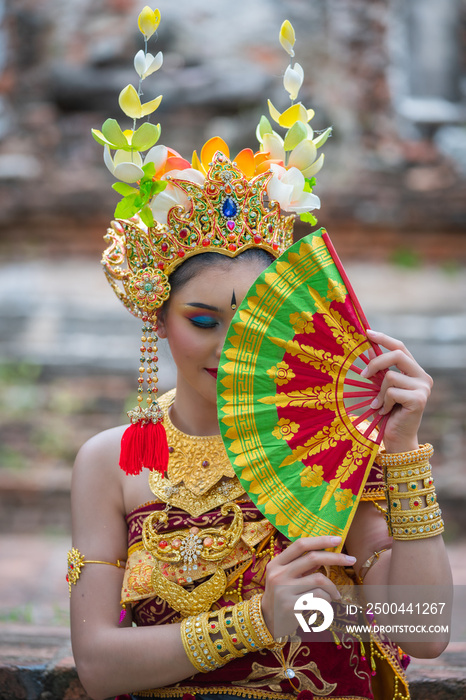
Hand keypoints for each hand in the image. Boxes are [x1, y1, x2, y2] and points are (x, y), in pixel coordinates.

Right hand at [261, 536, 355, 637]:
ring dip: (332, 587)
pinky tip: (326, 604)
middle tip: (351, 560)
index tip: (338, 539)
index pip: (300, 545)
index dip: (320, 540)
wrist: (268, 620)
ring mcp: (283, 590)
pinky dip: (327, 599)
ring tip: (335, 593)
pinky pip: (319, 598)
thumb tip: (326, 551)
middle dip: (336, 557)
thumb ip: (301, 564)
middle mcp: (279, 574)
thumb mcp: (285, 576)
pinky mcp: (291, 606)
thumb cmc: (281, 594)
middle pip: (312, 558)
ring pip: (319, 580)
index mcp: (277, 563)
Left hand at [362, 330, 432, 452]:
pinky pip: (392, 392)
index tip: (367, 333)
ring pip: (391, 376)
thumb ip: (379, 371)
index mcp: (415, 371)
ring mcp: (423, 388)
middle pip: (397, 355)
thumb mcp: (382, 388)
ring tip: (380, 405)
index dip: (384, 338)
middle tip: (363, 374)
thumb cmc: (388, 412)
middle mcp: (423, 377)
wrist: (398, 437)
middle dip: (376, 362)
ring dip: (380, 392)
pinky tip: (386, 412)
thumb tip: (367, 349)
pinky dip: (384, 402)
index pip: (400, 347)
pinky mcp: (419, 399)